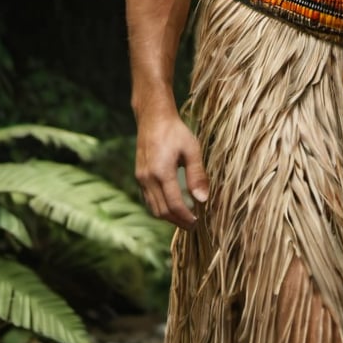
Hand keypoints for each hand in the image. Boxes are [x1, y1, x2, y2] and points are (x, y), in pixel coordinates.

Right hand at [134, 110, 209, 229]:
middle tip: (193, 225)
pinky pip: (148, 199)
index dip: (186, 217)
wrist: (153, 117)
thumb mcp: (192, 149)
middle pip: (162, 211)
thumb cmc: (176, 131)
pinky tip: (171, 206)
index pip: (174, 204)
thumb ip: (197, 175)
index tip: (197, 222)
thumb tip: (203, 199)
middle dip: (177, 221)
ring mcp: (141, 178)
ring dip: (168, 217)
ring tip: (184, 218)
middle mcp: (148, 178)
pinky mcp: (139, 176)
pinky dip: (159, 207)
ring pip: (153, 208)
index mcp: (162, 172)